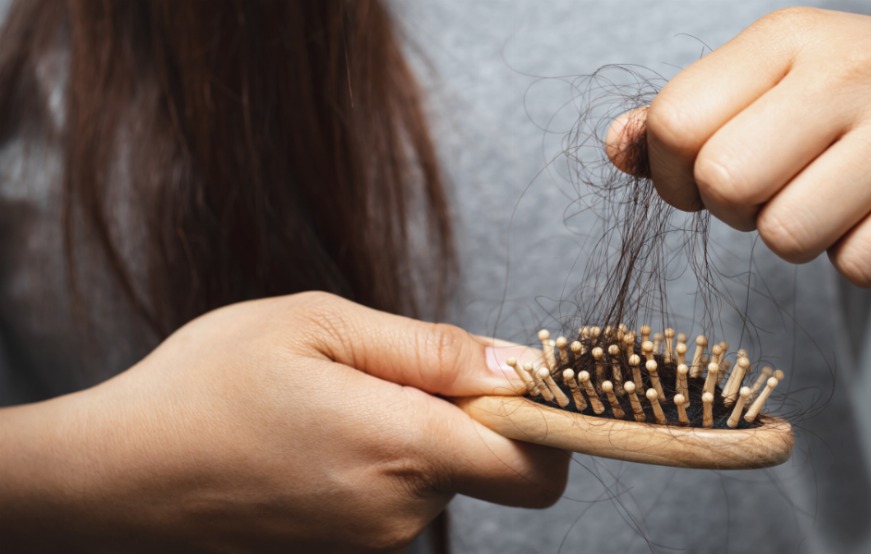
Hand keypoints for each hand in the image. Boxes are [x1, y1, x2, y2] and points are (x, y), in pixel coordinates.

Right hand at [0, 292, 567, 550]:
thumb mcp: (320, 325)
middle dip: (467, 414)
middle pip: (491, 463)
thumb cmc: (206, 386)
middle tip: (389, 372)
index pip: (538, 464)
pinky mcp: (347, 550)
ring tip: (336, 400)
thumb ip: (432, 349)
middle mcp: (399, 511)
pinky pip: (400, 496)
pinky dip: (385, 459)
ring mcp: (372, 540)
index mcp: (403, 448)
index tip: (523, 379)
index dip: (549, 419)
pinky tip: (322, 434)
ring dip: (416, 433)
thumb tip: (518, 366)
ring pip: (442, 477)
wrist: (114, 474)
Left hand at [607, 7, 870, 286]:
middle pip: (726, 184)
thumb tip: (617, 148)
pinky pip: (861, 267)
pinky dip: (865, 260)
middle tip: (781, 193)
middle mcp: (852, 66)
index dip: (677, 175)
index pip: (676, 123)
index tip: (713, 178)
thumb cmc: (867, 106)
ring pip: (788, 237)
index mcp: (790, 35)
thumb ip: (687, 117)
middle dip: (739, 211)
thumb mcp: (777, 87)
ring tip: (842, 200)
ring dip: (802, 240)